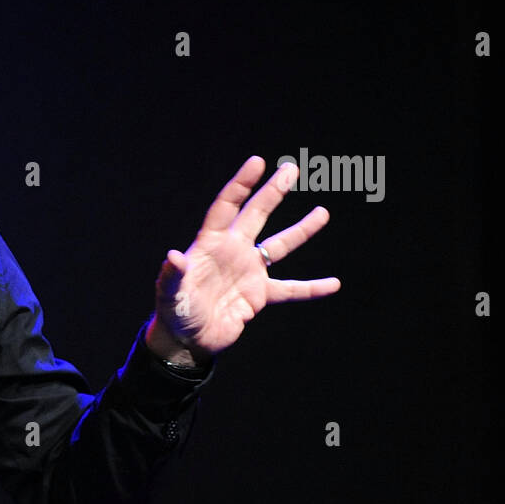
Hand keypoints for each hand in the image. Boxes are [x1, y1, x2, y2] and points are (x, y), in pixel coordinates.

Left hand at [148, 156, 340, 360]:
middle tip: (291, 169)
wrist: (187, 340)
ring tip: (323, 212)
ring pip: (280, 246)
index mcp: (211, 245)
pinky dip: (312, 288)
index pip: (227, 207)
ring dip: (301, 230)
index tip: (257, 162)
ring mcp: (248, 272)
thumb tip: (173, 257)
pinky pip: (291, 289)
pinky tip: (334, 284)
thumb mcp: (170, 293)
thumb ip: (173, 275)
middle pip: (256, 215)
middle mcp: (232, 252)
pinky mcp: (259, 295)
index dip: (241, 185)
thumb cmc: (174, 313)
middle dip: (272, 193)